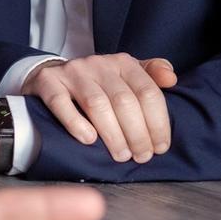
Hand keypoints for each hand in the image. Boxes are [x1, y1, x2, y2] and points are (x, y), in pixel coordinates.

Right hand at [22, 54, 177, 162]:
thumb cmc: (98, 84)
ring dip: (113, 134)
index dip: (158, 123)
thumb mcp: (127, 76)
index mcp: (123, 62)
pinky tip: (88, 140)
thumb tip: (171, 79)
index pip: (148, 92)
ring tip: (120, 155)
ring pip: (97, 104)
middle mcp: (98, 63)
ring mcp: (72, 72)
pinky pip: (61, 103)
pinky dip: (76, 123)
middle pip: (124, 100)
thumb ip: (152, 76)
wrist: (51, 76)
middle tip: (140, 156)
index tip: (160, 147)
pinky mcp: (48, 82)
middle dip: (137, 134)